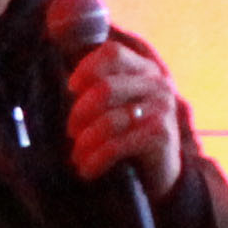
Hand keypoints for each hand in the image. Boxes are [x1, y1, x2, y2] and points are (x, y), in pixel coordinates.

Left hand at [67, 31, 185, 199]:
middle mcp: (158, 84)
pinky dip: (96, 159)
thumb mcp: (115, 106)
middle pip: (106, 88)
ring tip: (77, 156)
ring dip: (85, 142)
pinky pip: (117, 145)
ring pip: (109, 120)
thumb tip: (64, 68)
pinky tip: (87, 169)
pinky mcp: (161, 135)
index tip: (71, 88)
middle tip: (71, 132)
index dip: (87, 67)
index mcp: (145, 70)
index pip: (113, 53)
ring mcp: (162, 108)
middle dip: (80, 113)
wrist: (160, 174)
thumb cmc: (129, 135)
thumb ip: (97, 86)